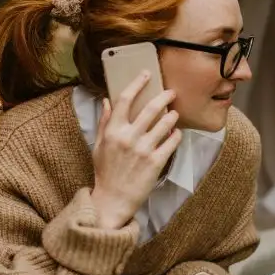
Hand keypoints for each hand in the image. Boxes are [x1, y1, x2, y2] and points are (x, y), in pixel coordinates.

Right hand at [89, 71, 180, 228]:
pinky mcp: (156, 163)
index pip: (125, 100)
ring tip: (175, 113)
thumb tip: (107, 101)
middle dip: (164, 96)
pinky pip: (172, 142)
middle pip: (150, 108)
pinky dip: (176, 135)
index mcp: (112, 131)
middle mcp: (128, 138)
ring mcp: (143, 150)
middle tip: (171, 92)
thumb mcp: (98, 145)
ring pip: (165, 123)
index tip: (146, 75)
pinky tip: (176, 133)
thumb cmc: (105, 172)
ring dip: (173, 115)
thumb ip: (104, 122)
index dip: (137, 84)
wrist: (113, 200)